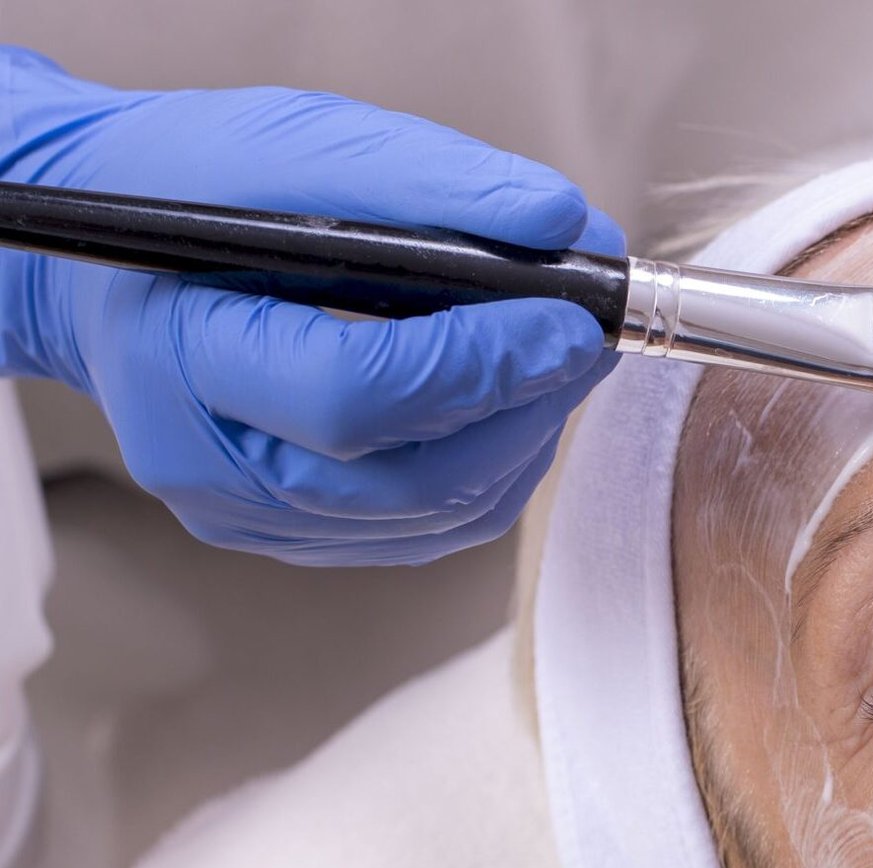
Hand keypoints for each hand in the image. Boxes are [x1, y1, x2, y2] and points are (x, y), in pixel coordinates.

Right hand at [0, 48, 623, 563]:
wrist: (108, 264)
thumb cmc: (184, 195)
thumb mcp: (291, 146)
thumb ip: (431, 184)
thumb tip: (562, 228)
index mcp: (182, 362)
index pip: (356, 396)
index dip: (479, 363)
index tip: (568, 317)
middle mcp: (217, 470)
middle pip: (413, 479)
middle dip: (524, 407)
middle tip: (587, 339)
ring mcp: (255, 520)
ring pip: (434, 517)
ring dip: (521, 442)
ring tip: (558, 365)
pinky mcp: (295, 538)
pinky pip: (423, 528)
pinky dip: (487, 470)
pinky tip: (509, 409)